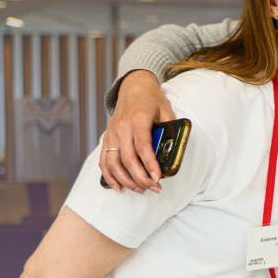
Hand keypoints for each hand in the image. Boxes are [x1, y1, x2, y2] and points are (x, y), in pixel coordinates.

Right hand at [99, 70, 174, 191]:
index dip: (149, 164)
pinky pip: (104, 160)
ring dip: (126, 180)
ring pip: (113, 163)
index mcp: (138, 119)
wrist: (133, 87)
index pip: (142, 146)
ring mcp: (112, 133)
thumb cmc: (152, 100)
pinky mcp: (107, 138)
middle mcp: (122, 127)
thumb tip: (173, 153)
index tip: (158, 178)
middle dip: (140, 178)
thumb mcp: (166, 111)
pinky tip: (119, 187)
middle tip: (154, 188)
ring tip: (140, 190)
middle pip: (127, 159)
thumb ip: (170, 130)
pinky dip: (109, 176)